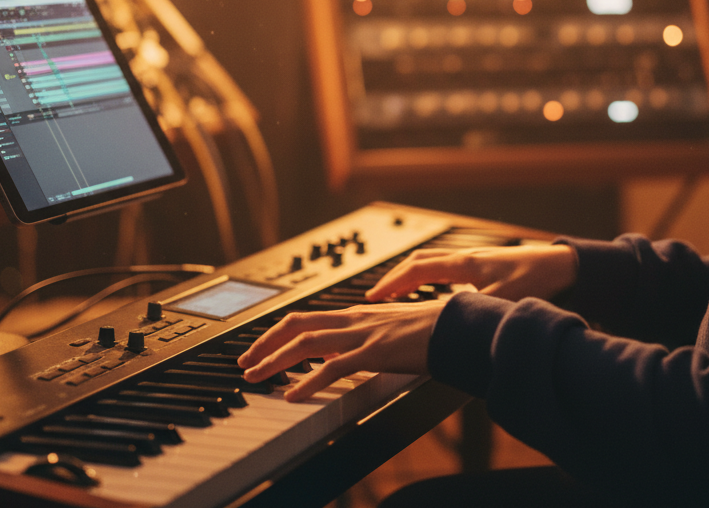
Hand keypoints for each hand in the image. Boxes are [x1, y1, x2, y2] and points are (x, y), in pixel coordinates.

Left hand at [237, 301, 442, 401]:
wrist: (463, 326)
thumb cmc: (437, 328)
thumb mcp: (398, 329)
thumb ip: (376, 336)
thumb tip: (361, 349)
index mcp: (360, 313)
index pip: (308, 317)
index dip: (279, 331)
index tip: (261, 346)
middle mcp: (356, 319)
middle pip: (297, 325)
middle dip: (265, 343)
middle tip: (245, 362)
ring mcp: (364, 335)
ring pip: (307, 343)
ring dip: (275, 360)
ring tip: (256, 377)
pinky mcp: (376, 353)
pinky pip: (333, 368)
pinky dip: (308, 382)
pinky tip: (293, 394)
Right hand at [366, 244, 577, 302]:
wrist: (565, 265)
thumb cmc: (539, 279)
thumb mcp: (505, 300)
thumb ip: (476, 311)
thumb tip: (449, 326)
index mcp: (465, 264)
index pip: (417, 268)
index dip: (392, 283)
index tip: (373, 297)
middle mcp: (465, 257)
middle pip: (418, 262)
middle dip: (393, 279)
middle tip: (374, 297)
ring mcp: (473, 259)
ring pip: (431, 263)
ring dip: (409, 277)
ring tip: (394, 295)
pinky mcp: (483, 265)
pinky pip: (445, 267)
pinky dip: (427, 278)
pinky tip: (430, 294)